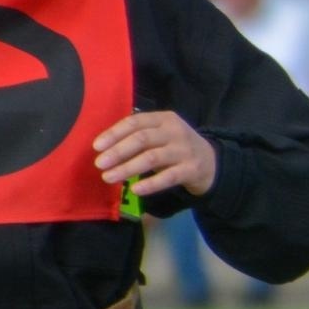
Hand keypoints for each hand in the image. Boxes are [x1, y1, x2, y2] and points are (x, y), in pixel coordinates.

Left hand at [94, 111, 217, 197]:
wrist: (211, 162)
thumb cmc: (176, 147)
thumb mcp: (162, 134)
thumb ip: (139, 135)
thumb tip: (104, 148)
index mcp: (164, 119)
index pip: (136, 122)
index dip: (115, 133)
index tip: (97, 146)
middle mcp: (175, 131)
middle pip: (142, 139)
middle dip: (118, 151)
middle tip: (99, 164)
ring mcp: (184, 150)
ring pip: (152, 158)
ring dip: (127, 168)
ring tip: (109, 177)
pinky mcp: (191, 169)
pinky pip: (168, 177)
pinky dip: (150, 184)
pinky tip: (135, 189)